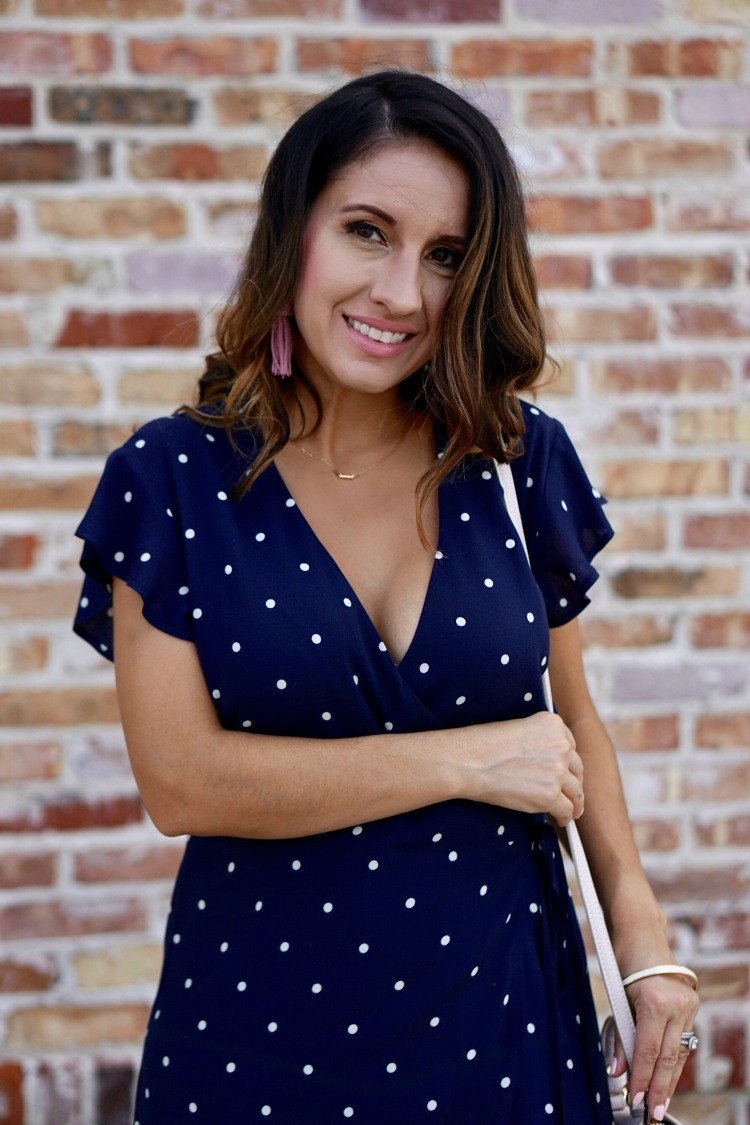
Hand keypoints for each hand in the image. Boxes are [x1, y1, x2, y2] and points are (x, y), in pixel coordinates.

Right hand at [467, 711, 583, 826]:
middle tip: (571, 793)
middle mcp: (561, 745)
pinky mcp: (550, 795)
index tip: (566, 771)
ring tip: (571, 810)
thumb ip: (540, 742)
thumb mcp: (519, 729)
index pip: (570, 746)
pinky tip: (560, 819)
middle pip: (576, 768)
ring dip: (575, 802)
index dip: (567, 762)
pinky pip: (566, 810)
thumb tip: (551, 764)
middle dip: (573, 782)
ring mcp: (557, 771)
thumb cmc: (483, 745)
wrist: (469, 761)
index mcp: (553, 724)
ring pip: (576, 792)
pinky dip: (565, 817)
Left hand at [609, 974, 699, 1119]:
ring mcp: (689, 1004)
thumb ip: (619, 1036)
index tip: (636, 1098)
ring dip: (670, 1078)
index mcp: (655, 1002)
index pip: (648, 1050)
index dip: (642, 1077)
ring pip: (680, 1050)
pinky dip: (675, 1059)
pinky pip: (684, 1038)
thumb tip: (616, 1071)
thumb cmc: (623, 963)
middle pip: (669, 1056)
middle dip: (660, 1087)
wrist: (642, 932)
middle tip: (653, 1112)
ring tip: (662, 1102)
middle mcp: (677, 1004)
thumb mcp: (616, 998)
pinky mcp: (693, 1004)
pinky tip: (669, 1077)